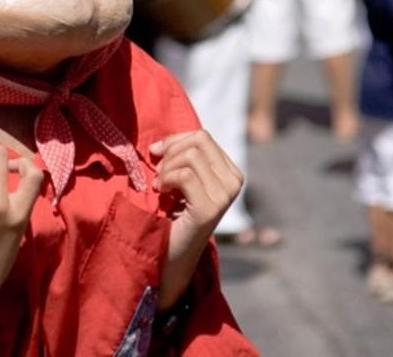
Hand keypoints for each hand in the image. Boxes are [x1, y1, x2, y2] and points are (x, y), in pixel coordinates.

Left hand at [151, 131, 242, 310]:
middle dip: (171, 151)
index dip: (175, 140)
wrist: (171, 256)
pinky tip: (161, 192)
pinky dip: (166, 179)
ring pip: (191, 156)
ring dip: (167, 168)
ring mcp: (224, 197)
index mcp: (231, 172)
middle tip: (159, 172)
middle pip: (199, 140)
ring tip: (160, 185)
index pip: (203, 136)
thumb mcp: (184, 179)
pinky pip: (185, 175)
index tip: (157, 153)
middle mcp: (234, 182)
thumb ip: (183, 156)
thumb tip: (159, 142)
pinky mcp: (209, 209)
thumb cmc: (174, 214)